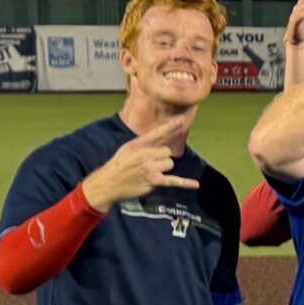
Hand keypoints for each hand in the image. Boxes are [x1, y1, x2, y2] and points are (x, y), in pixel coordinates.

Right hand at [79, 119, 198, 210]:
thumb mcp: (128, 148)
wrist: (108, 182)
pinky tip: (196, 185)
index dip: (170, 126)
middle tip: (149, 163)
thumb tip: (160, 140)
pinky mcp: (154, 181)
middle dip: (162, 158)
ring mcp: (150, 167)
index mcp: (138, 144)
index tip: (182, 119)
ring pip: (170, 164)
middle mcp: (145, 154)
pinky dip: (185, 183)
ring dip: (164, 169)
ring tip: (150, 172)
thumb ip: (144, 143)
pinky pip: (174, 181)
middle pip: (167, 151)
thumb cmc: (119, 165)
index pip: (157, 133)